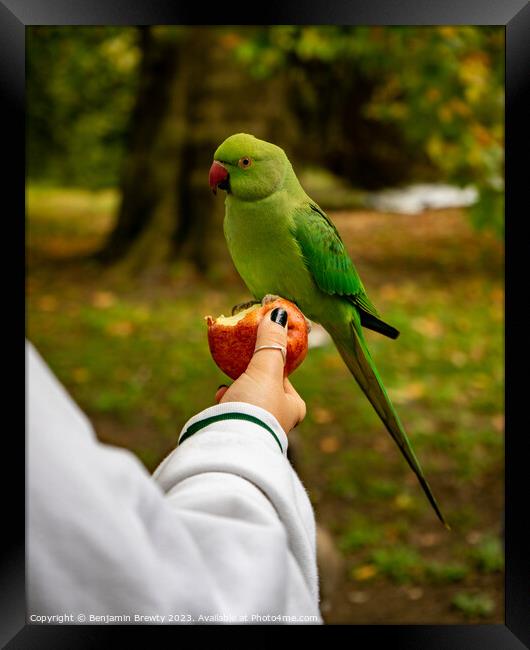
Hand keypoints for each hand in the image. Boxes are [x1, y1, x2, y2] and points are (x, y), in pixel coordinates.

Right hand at [214, 308, 305, 433]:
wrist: (230, 442)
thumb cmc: (256, 405)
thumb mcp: (266, 368)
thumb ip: (271, 341)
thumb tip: (279, 313)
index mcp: (294, 408)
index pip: (285, 378)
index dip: (272, 362)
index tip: (259, 351)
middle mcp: (279, 420)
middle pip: (264, 387)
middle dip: (251, 377)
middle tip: (240, 365)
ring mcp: (257, 428)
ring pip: (247, 399)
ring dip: (237, 389)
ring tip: (229, 384)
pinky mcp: (237, 432)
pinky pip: (232, 410)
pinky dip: (226, 401)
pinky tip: (221, 396)